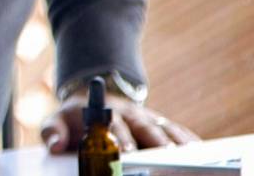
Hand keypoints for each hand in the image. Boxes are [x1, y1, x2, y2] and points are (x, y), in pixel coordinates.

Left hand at [41, 93, 199, 152]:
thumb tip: (55, 146)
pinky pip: (177, 130)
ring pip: (163, 128)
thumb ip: (53, 132)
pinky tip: (200, 150)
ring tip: (188, 156)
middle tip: (166, 157)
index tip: (127, 152)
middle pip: (143, 128)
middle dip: (154, 142)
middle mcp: (128, 114)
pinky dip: (189, 139)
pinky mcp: (159, 123)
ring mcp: (146, 118)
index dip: (121, 139)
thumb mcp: (57, 121)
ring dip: (176, 141)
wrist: (90, 98)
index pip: (113, 127)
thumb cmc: (73, 119)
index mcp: (103, 114)